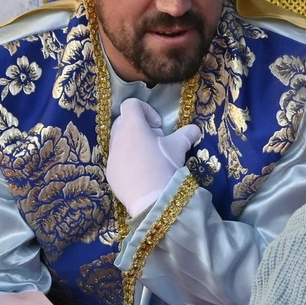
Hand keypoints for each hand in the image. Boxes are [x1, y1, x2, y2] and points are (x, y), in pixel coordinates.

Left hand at [105, 98, 200, 215]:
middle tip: (155, 142)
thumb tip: (195, 129)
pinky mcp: (110, 173)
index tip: (158, 126)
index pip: (131, 104)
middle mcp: (117, 138)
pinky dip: (128, 162)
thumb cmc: (164, 166)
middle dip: (139, 128)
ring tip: (149, 159)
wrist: (152, 200)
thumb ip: (187, 134)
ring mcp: (112, 157)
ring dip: (132, 144)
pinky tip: (142, 174)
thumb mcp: (179, 147)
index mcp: (132, 126)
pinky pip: (117, 160)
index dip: (146, 110)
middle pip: (123, 122)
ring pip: (119, 142)